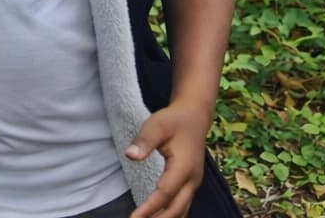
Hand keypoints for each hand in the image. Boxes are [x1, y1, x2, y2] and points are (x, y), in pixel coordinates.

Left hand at [127, 102, 212, 217]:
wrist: (194, 117)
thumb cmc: (174, 121)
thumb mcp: (156, 125)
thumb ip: (144, 141)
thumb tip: (130, 156)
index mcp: (184, 168)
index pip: (165, 194)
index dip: (150, 208)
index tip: (134, 217)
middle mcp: (192, 180)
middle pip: (176, 209)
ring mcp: (193, 184)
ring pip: (181, 210)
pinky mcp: (190, 184)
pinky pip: (182, 205)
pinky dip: (170, 214)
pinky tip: (157, 217)